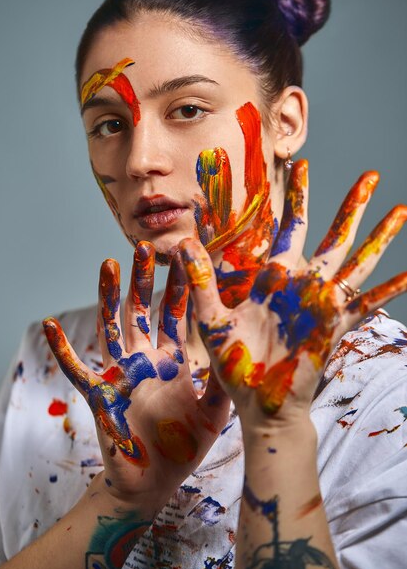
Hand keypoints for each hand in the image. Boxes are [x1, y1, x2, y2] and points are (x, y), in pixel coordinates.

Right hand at [43, 242, 229, 504]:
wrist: (153, 481)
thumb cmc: (183, 446)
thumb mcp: (213, 412)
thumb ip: (224, 382)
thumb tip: (241, 352)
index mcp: (174, 360)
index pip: (176, 315)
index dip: (179, 287)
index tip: (186, 258)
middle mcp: (147, 360)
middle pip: (143, 311)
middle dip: (144, 280)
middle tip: (145, 248)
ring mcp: (122, 373)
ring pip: (113, 327)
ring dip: (109, 297)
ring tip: (108, 264)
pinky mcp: (101, 393)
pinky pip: (78, 368)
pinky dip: (63, 349)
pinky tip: (51, 325)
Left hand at [179, 160, 406, 429]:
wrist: (257, 404)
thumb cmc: (235, 363)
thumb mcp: (211, 318)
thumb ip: (200, 281)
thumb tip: (183, 243)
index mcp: (274, 278)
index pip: (289, 226)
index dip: (297, 197)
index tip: (301, 164)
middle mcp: (303, 285)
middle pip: (334, 235)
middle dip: (352, 206)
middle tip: (370, 175)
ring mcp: (322, 304)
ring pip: (357, 261)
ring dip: (380, 236)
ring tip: (401, 210)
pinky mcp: (335, 326)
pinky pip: (367, 305)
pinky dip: (390, 291)